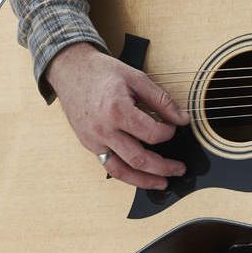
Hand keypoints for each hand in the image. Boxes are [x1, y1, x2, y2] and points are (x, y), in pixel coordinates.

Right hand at [46, 42, 189, 188]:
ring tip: (162, 182)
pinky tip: (140, 174)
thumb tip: (182, 118)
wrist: (70, 70)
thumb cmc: (101, 72)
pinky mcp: (88, 144)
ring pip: (122, 171)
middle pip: (139, 159)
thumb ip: (161, 100)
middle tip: (179, 168)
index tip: (175, 127)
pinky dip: (127, 173)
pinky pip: (109, 166)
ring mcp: (93, 140)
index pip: (151, 133)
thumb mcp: (136, 78)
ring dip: (144, 181)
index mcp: (117, 110)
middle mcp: (104, 129)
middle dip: (163, 168)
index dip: (169, 133)